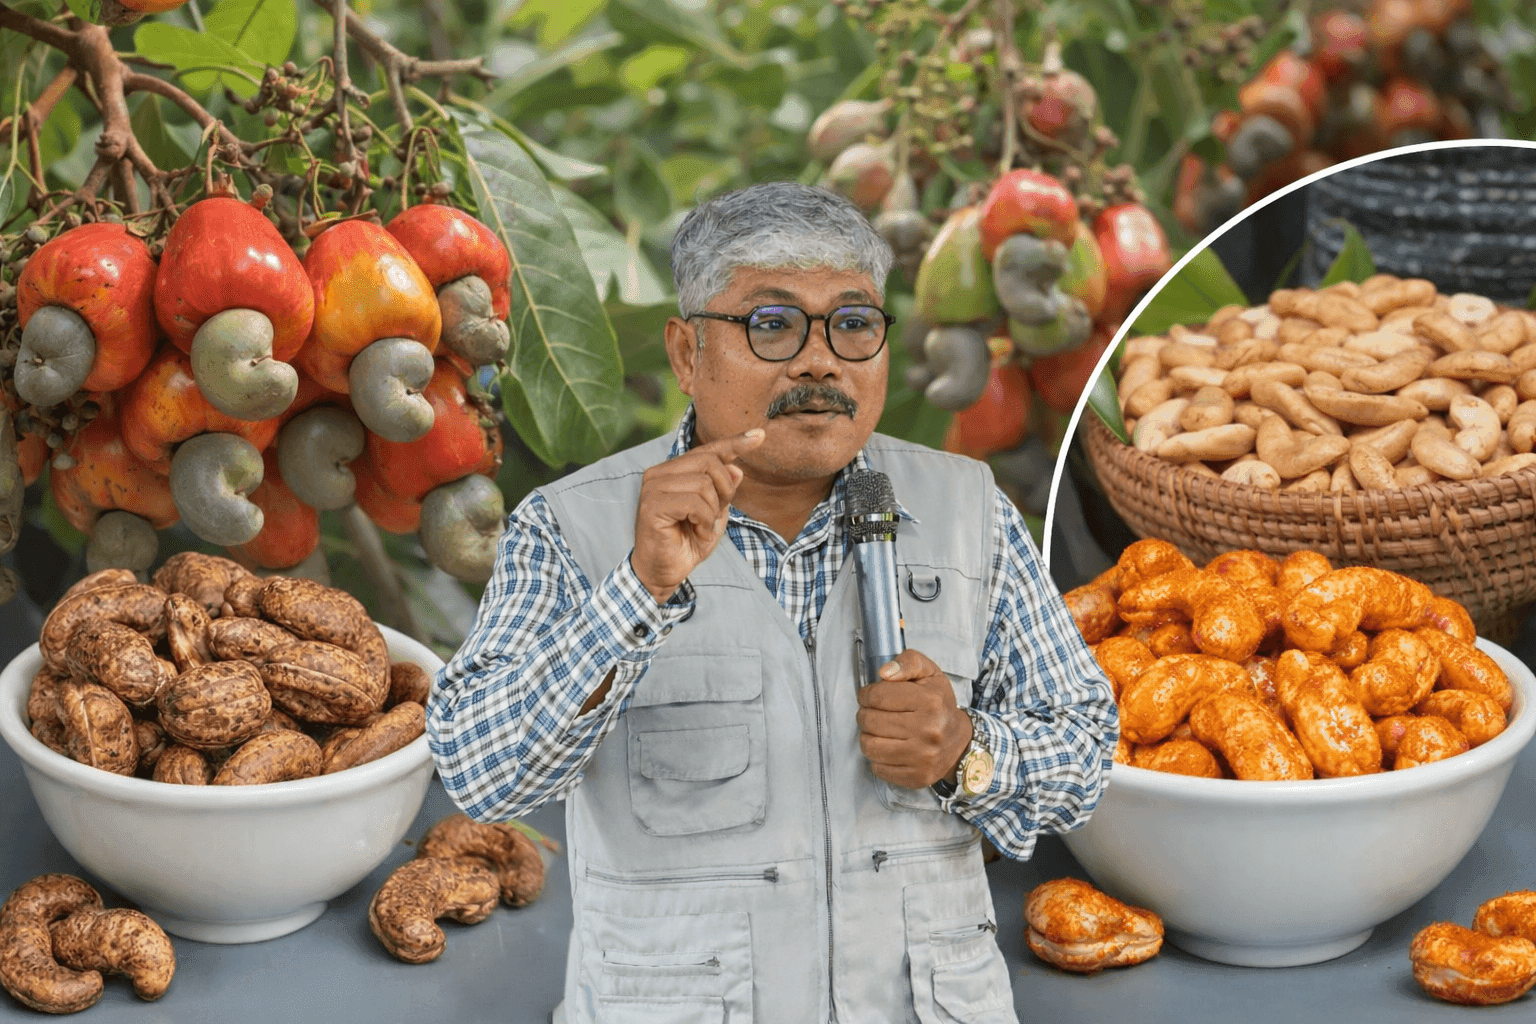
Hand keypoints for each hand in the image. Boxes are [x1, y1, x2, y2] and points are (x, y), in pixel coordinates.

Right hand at [632, 429, 763, 602]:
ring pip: (704, 484)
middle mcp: (658, 473)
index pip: (708, 450)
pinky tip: (695, 531)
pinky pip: (694, 502)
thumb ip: (724, 489)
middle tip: (715, 515)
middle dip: (724, 490)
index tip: (760, 436)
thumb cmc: (686, 542)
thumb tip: (737, 467)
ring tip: (701, 527)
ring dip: (712, 511)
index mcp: (672, 471)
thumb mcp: (715, 513)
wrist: (664, 572)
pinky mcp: (652, 505)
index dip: (735, 443)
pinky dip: (703, 520)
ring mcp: (653, 488)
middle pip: (709, 462)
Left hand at [856, 648, 972, 789]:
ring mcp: (923, 757)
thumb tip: (884, 673)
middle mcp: (929, 730)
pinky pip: (878, 767)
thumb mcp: (929, 673)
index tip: (870, 695)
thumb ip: (907, 662)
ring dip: (867, 736)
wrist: (960, 740)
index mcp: (930, 702)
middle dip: (865, 714)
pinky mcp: (917, 776)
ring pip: (870, 746)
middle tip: (873, 712)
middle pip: (870, 721)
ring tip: (878, 729)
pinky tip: (888, 746)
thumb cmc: (938, 703)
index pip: (878, 696)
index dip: (867, 694)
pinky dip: (877, 756)